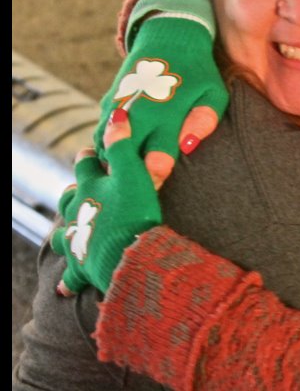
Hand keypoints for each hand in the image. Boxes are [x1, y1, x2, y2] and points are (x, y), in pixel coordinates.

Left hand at [51, 109, 160, 294]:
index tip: (90, 151)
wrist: (131, 256)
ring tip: (69, 234)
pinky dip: (68, 280)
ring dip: (67, 232)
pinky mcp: (82, 268)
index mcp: (91, 188)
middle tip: (77, 191)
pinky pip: (71, 275)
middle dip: (73, 194)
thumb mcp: (134, 172)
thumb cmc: (135, 213)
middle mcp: (79, 213)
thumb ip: (124, 144)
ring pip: (65, 234)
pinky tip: (63, 287)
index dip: (90, 156)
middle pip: (70, 199)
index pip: (87, 166)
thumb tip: (116, 113)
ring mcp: (78, 241)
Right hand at [94, 17, 227, 187]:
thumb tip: (189, 146)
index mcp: (167, 112)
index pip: (158, 158)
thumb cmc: (198, 72)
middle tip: (139, 194)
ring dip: (114, 166)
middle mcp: (139, 111)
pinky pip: (99, 136)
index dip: (156, 178)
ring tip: (124, 182)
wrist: (169, 37)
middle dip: (131, 179)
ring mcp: (119, 107)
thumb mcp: (213, 92)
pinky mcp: (107, 104)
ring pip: (106, 149)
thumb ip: (205, 119)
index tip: (158, 188)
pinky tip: (116, 164)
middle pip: (126, 158)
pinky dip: (105, 151)